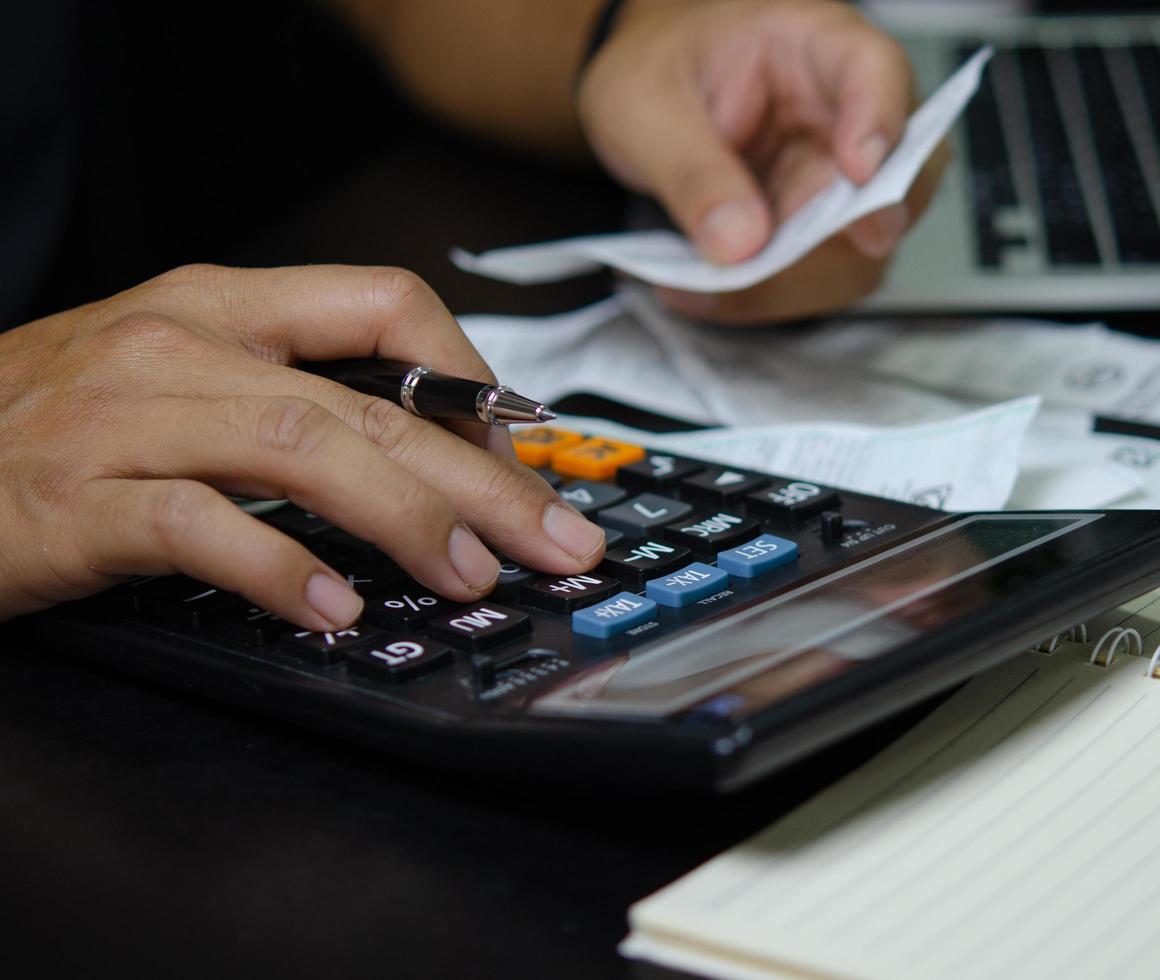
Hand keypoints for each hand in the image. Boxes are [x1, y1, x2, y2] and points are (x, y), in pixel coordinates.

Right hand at [0, 264, 606, 629]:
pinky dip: (279, 570)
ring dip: (405, 516)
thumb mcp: (182, 375)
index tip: (517, 451)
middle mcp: (181, 344)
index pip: (383, 303)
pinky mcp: (74, 502)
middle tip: (554, 539)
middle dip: (482, 476)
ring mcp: (125, 420)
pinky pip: (198, 528)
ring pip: (301, 448)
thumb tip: (430, 453)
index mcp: (220, 303)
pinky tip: (334, 612)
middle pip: (370, 401)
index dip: (470, 374)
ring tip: (468, 576)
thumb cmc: (53, 422)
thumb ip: (294, 394)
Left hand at [578, 0, 945, 323]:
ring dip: (791, 280)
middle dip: (835, 234)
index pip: (874, 71)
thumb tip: (740, 242)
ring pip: (861, 249)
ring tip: (707, 283)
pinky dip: (765, 294)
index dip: (880, 121)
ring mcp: (840, 177)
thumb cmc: (659, 68)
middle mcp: (844, 113)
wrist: (648, 96)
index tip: (860, 170)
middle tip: (765, 260)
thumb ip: (691, 170)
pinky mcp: (822, 228)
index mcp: (812, 43)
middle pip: (893, 179)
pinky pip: (817, 277)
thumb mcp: (645, 106)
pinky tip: (707, 290)